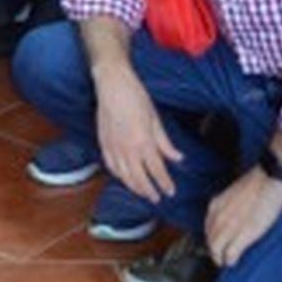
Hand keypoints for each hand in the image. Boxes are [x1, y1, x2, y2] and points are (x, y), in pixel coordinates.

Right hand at [93, 64, 182, 202]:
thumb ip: (165, 143)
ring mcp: (113, 146)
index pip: (157, 171)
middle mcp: (127, 148)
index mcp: (143, 142)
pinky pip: (110, 166)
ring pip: (124, 176)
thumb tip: (178, 157)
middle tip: (157, 198)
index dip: (165, 184)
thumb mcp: (156, 119)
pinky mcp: (103, 142)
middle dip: (149, 191)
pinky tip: (123, 177)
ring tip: (142, 192)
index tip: (170, 191)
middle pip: (140, 179)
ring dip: (134, 187)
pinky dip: (118, 175)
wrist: (112, 83)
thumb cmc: (135, 96)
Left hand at [205, 166, 281, 266]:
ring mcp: (229, 226)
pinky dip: (230, 261)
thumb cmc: (255, 186)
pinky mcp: (243, 234)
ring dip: (220, 258)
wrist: (268, 181)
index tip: (215, 245)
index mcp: (215, 205)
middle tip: (219, 258)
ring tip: (225, 262)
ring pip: (217, 249)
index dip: (211, 239)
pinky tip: (233, 263)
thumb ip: (225, 207)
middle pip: (210, 241)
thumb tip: (227, 219)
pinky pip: (230, 254)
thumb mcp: (232, 195)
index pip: (207, 228)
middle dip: (213, 252)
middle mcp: (218, 216)